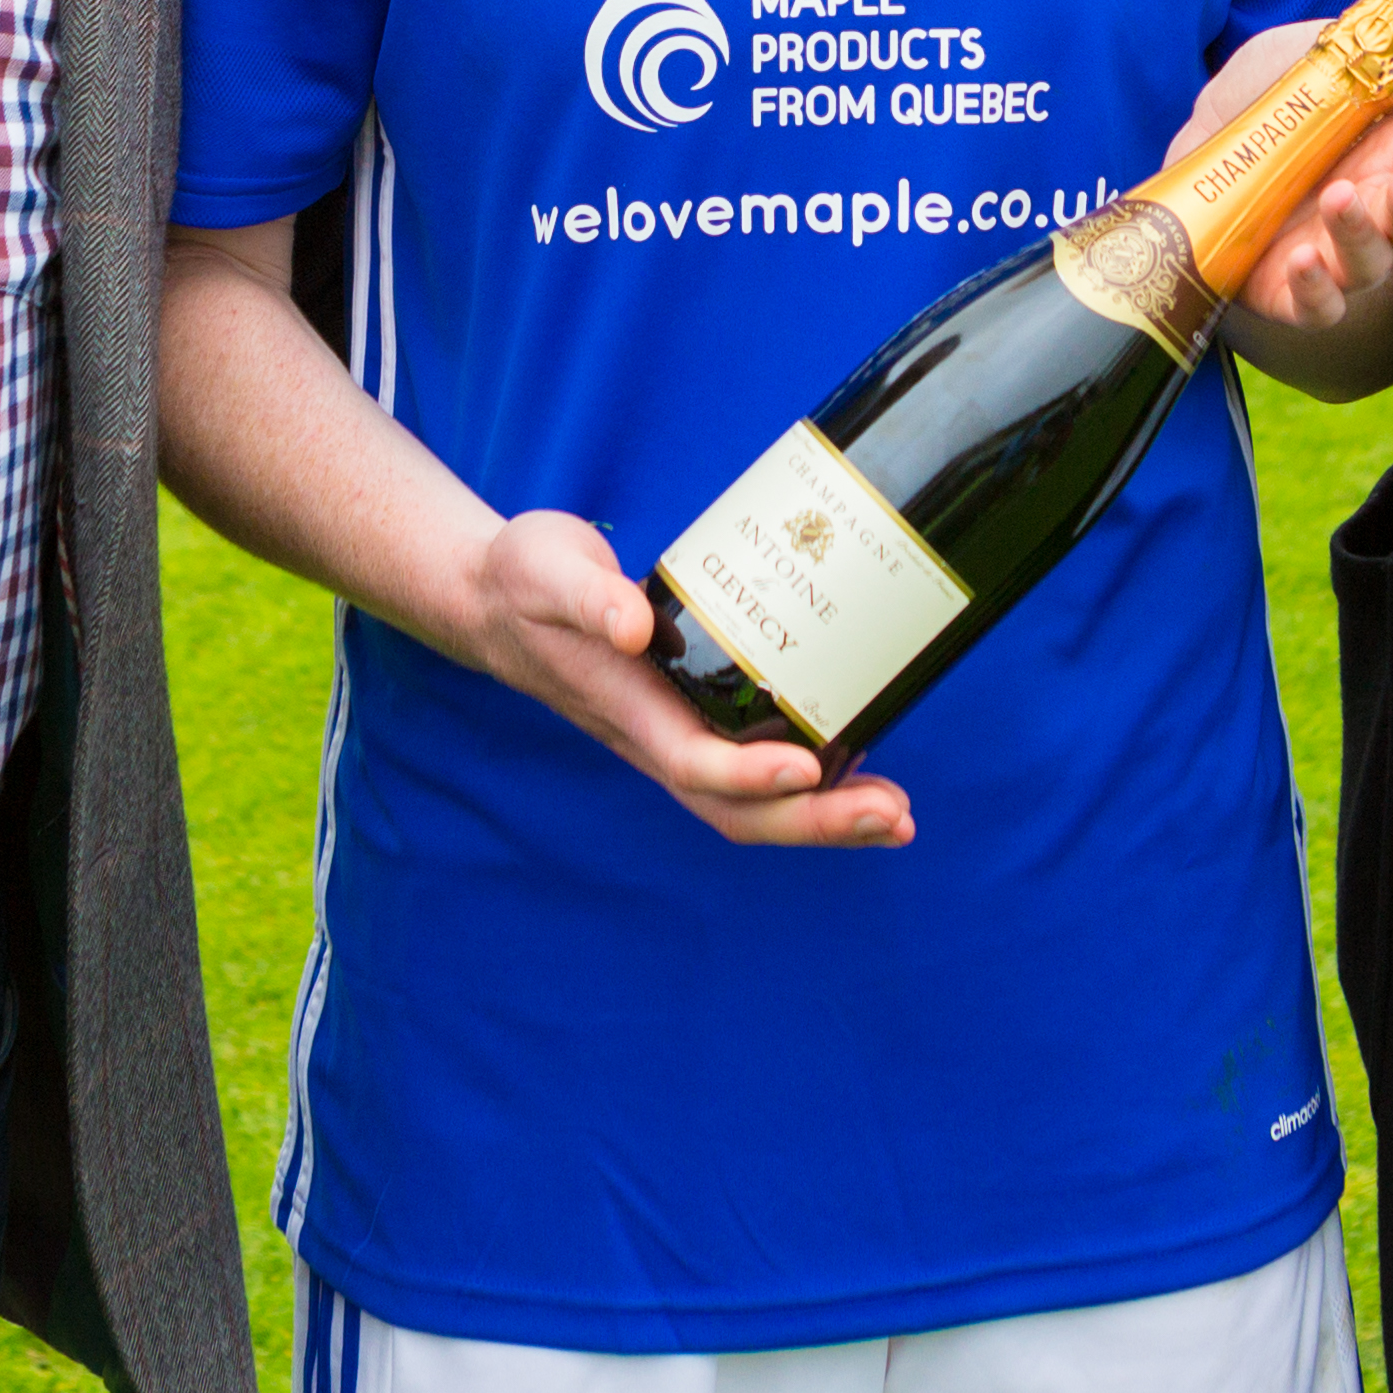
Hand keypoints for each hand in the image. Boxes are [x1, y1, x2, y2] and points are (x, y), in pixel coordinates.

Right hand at [448, 507, 914, 849]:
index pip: (694, 762)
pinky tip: (859, 766)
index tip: (808, 765)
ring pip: (751, 805)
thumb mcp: (547, 570)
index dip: (751, 775)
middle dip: (815, 822)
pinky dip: (811, 784)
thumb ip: (589, 595)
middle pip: (738, 810)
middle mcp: (656, 739)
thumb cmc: (525, 582)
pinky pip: (754, 770)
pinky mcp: (693, 718)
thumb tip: (634, 626)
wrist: (499, 599)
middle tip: (893, 816)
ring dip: (823, 816)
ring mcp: (675, 737)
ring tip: (894, 813)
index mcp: (626, 710)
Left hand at [1184, 28, 1392, 341]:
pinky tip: (1302, 262)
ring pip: (1365, 265)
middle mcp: (1377, 211)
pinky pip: (1313, 306)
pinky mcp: (1286, 286)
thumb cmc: (1296, 90)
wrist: (1212, 123)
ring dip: (1359, 237)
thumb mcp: (1352, 51)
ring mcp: (1334, 252)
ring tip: (1337, 199)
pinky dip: (1314, 291)